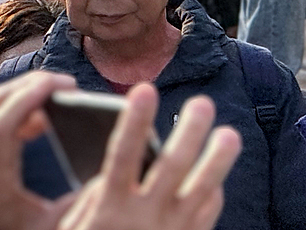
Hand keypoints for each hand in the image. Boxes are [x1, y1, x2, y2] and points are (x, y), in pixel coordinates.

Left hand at [0, 71, 77, 229]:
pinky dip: (22, 106)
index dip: (27, 99)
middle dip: (31, 85)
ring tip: (59, 91)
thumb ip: (72, 207)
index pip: (2, 125)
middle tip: (66, 83)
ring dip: (26, 91)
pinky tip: (45, 115)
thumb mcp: (45, 227)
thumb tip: (105, 184)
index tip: (56, 85)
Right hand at [59, 83, 240, 229]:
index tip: (143, 89)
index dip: (133, 121)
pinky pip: (207, 217)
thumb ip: (93, 197)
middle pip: (171, 168)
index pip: (122, 154)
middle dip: (188, 133)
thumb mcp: (75, 227)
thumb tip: (113, 168)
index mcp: (110, 208)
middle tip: (202, 103)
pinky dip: (214, 194)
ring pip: (201, 191)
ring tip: (231, 134)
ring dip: (217, 161)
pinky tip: (218, 177)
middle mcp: (145, 219)